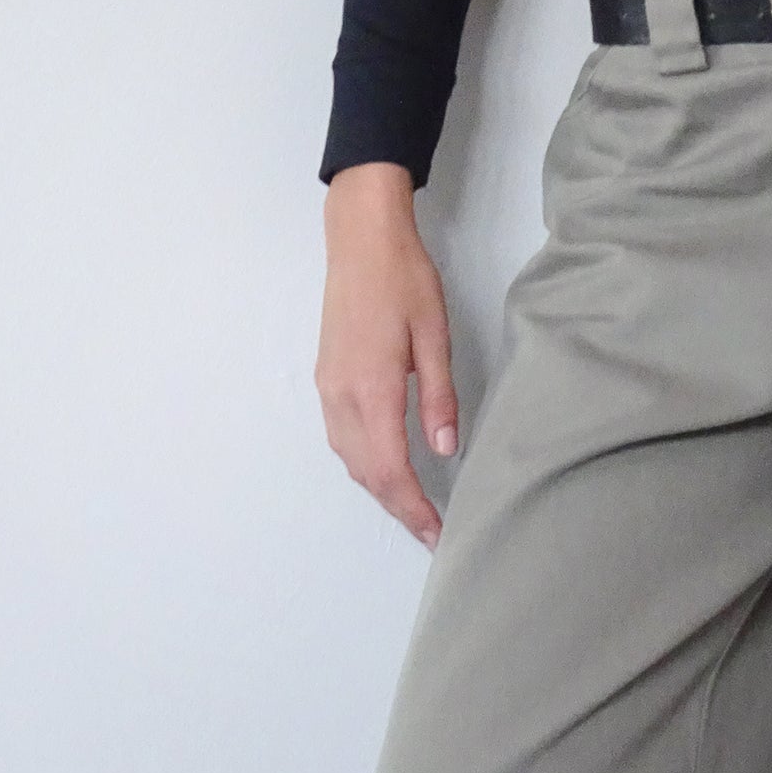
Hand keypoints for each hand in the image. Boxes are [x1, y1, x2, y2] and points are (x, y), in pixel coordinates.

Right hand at [316, 164, 459, 550]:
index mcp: (371, 389)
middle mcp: (342, 396)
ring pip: (350, 459)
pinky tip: (386, 467)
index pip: (390, 470)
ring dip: (379, 490)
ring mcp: (328, 388)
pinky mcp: (326, 378)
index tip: (436, 534)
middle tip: (431, 533)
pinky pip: (341, 438)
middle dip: (398, 509)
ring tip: (413, 508)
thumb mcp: (434, 336)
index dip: (413, 509)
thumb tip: (445, 448)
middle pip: (366, 474)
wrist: (360, 238)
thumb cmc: (403, 279)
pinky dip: (364, 464)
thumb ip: (438, 397)